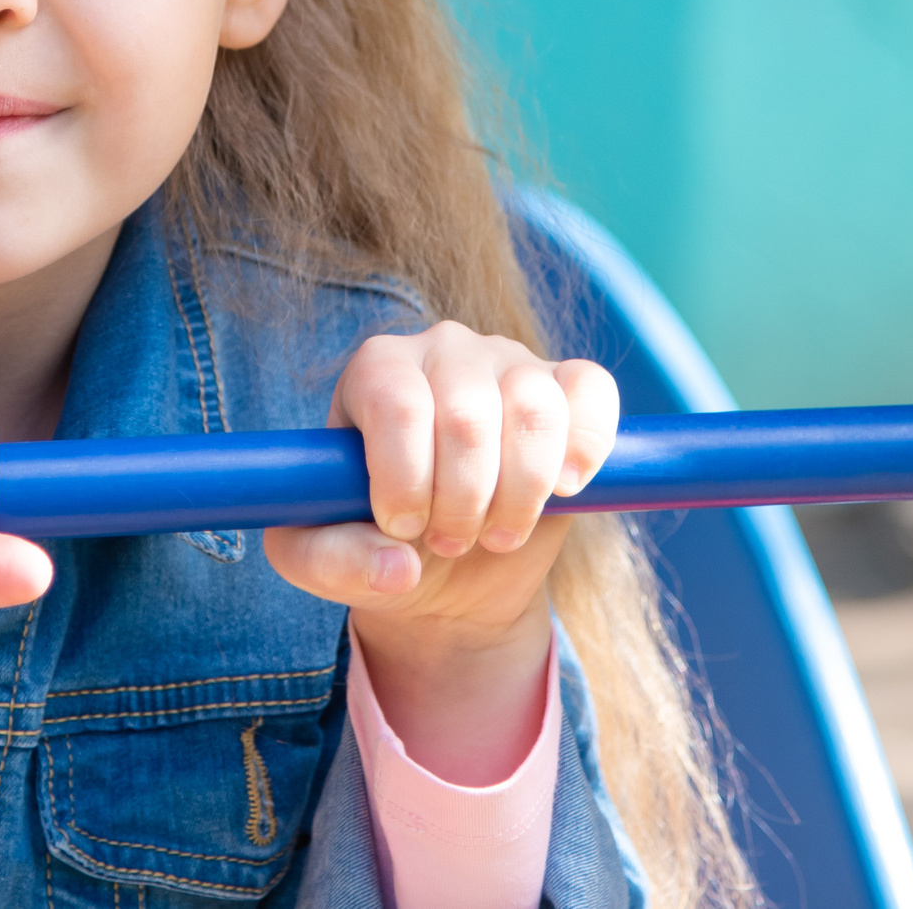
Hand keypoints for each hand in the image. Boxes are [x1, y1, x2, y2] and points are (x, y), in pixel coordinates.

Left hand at [262, 323, 616, 779]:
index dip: (406, 482)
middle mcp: (442, 347)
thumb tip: (398, 565)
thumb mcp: (321, 559)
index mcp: (375, 368)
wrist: (447, 564)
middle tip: (448, 541)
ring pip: (533, 411)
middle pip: (467, 420)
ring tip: (495, 531)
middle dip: (462, 505)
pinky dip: (585, 448)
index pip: (398, 408)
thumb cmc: (374, 543)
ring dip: (520, 496)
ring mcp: (510, 358)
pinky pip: (591, 391)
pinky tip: (563, 490)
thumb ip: (328, 560)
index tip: (402, 527)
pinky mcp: (568, 384)